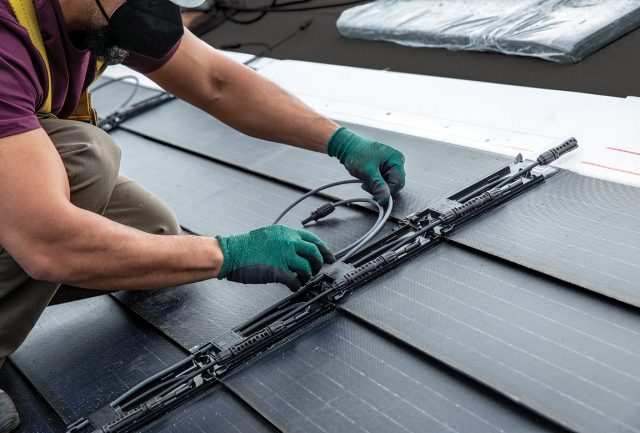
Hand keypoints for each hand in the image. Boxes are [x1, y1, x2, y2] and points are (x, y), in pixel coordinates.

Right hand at [216, 225, 334, 291]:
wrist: (230, 253)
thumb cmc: (244, 247)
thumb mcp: (268, 235)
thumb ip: (283, 240)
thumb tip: (296, 249)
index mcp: (286, 232)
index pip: (312, 238)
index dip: (323, 249)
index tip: (329, 256)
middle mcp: (288, 242)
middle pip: (314, 253)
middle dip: (318, 264)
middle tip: (316, 270)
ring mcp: (284, 256)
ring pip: (307, 268)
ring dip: (307, 276)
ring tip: (302, 279)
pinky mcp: (278, 270)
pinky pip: (295, 280)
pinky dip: (296, 285)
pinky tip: (293, 286)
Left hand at [327, 127, 405, 205]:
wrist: (348, 147)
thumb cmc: (357, 154)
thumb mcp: (367, 172)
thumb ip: (378, 185)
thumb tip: (384, 200)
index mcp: (396, 159)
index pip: (398, 183)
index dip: (387, 192)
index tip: (375, 195)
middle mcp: (397, 161)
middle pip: (395, 184)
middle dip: (381, 188)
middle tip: (368, 185)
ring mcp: (392, 164)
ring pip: (389, 184)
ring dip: (378, 186)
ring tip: (367, 180)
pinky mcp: (386, 168)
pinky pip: (385, 181)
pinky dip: (376, 183)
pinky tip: (369, 178)